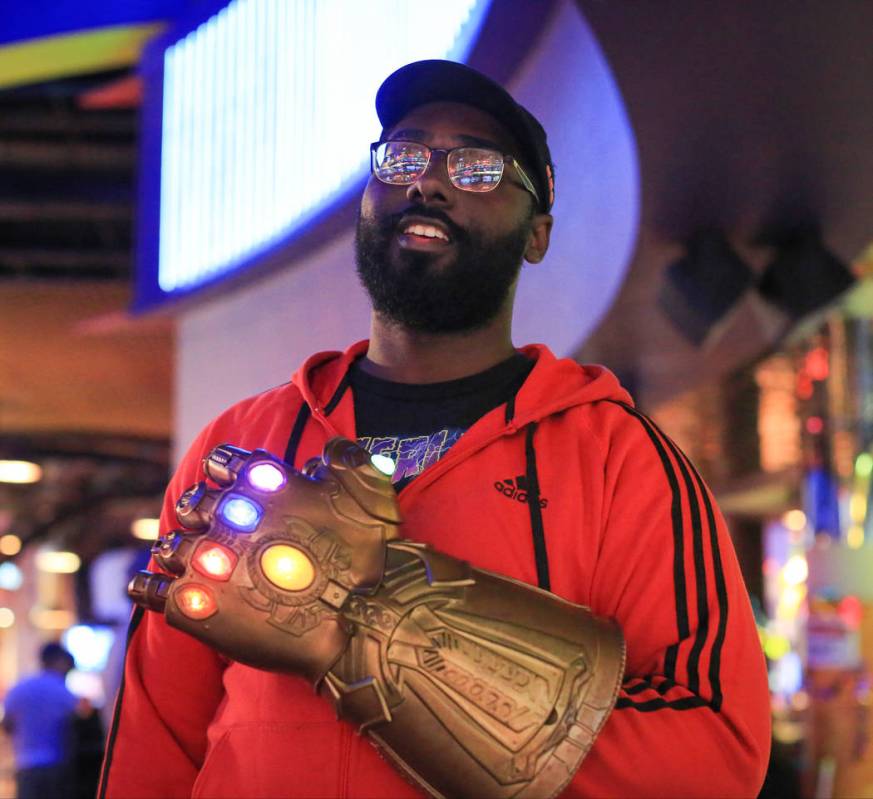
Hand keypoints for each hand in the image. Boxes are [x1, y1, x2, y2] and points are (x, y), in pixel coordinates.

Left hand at [128, 438, 400, 682]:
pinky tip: (147, 586)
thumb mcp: (367, 487)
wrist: (358, 621)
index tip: (224, 478)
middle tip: (204, 522)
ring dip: (175, 549)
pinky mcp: (194, 607)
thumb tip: (326, 451)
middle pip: (193, 505)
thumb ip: (344, 458)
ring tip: (183, 557)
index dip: (224, 470)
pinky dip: (146, 586)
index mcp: (262, 485)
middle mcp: (226, 517)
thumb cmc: (365, 555)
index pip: (224, 463)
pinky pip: (152, 591)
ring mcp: (206, 561)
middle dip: (197, 511)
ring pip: (170, 546)